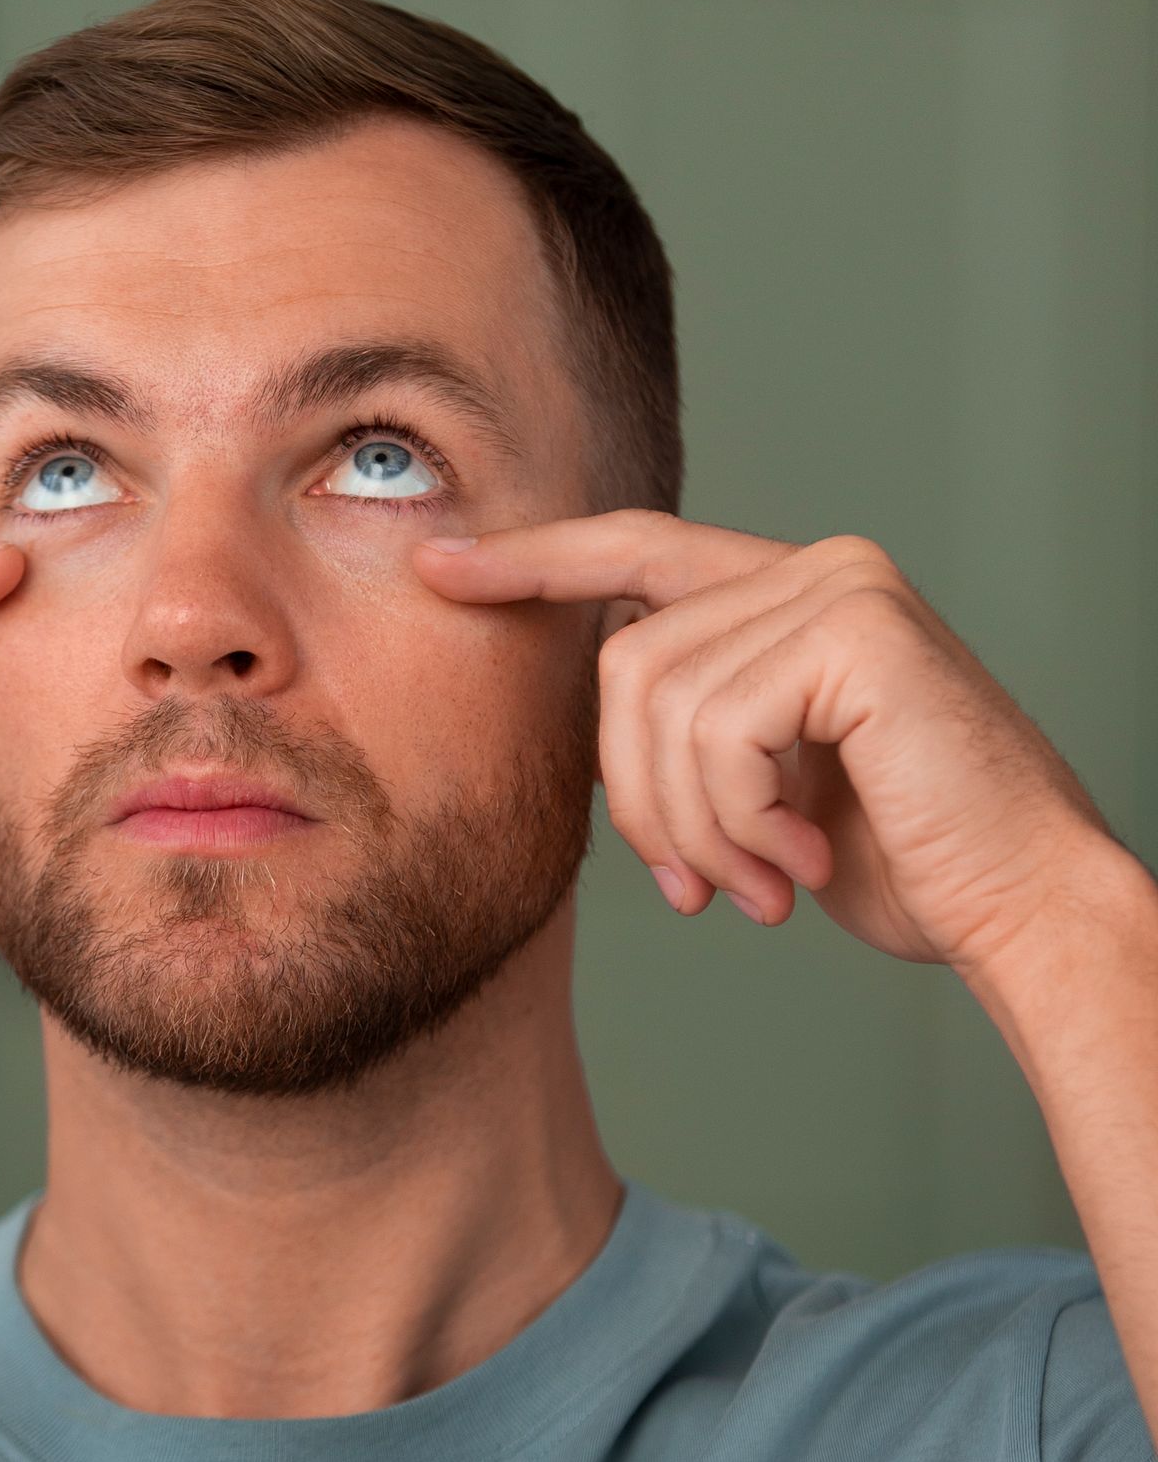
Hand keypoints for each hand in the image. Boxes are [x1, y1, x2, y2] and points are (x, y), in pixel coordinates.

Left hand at [414, 513, 1115, 977]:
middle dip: (641, 798)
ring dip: (698, 829)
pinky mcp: (856, 633)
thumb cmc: (909, 861)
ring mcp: (841, 589)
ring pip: (659, 705)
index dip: (534, 560)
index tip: (439, 566)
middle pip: (626, 662)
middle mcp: (818, 566)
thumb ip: (700, 727)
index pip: (635, 553)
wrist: (1021, 907)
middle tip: (705, 888)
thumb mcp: (773, 785)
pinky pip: (716, 731)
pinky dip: (739, 821)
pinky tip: (800, 865)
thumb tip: (602, 723)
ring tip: (763, 885)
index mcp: (793, 591)